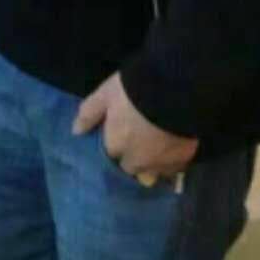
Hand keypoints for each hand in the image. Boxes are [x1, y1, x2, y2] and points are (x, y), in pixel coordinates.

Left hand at [73, 73, 197, 184]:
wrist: (178, 90)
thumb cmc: (136, 89)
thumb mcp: (106, 94)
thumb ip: (90, 113)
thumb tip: (75, 132)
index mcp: (116, 146)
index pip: (111, 152)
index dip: (116, 140)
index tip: (121, 129)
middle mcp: (137, 162)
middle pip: (132, 166)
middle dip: (133, 155)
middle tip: (140, 135)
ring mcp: (161, 164)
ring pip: (153, 170)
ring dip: (153, 161)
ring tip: (159, 143)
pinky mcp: (184, 161)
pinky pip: (174, 167)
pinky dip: (172, 160)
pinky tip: (175, 145)